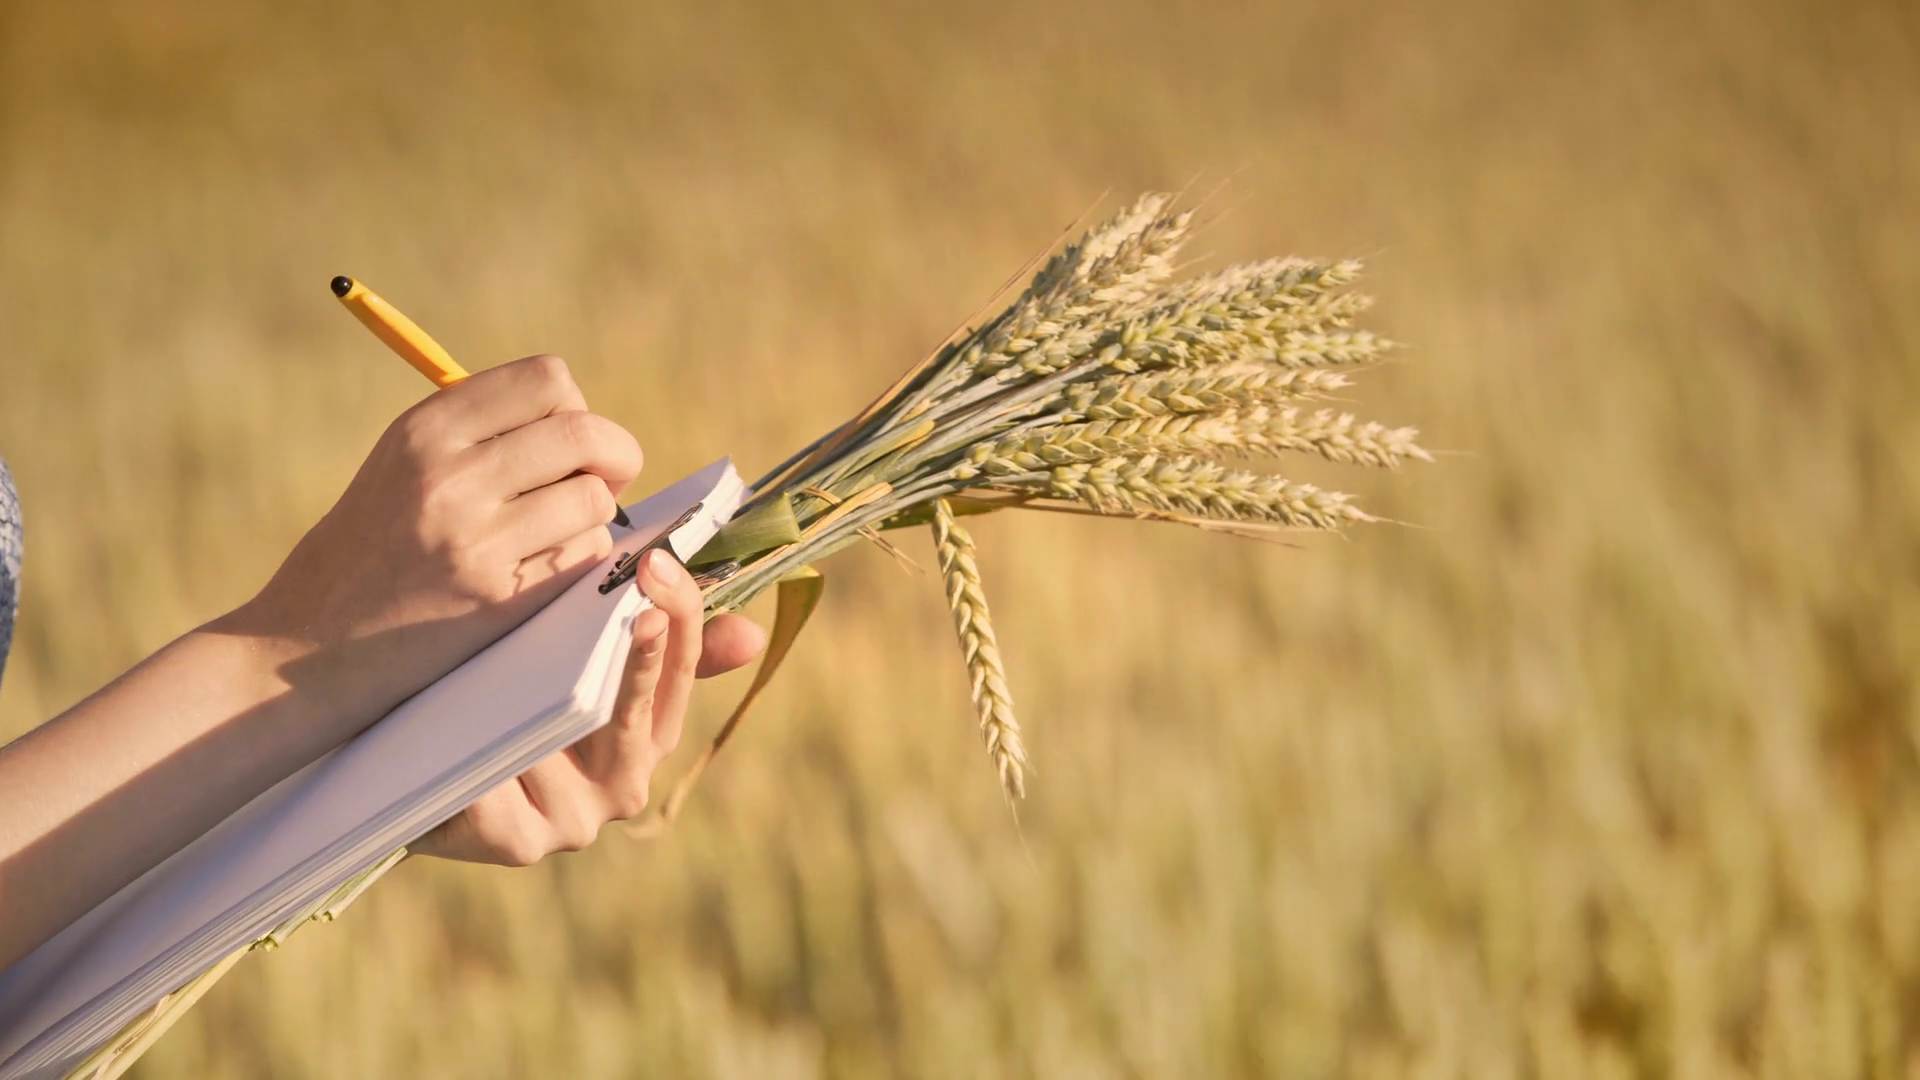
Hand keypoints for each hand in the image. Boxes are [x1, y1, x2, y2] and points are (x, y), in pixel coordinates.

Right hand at [229, 354, 642, 728]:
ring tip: (556, 534)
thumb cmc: (368, 552)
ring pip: (594, 500)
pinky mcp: (496, 599)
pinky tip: (539, 573)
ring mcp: (474, 539)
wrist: (304, 649)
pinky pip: (584, 558)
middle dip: (614, 457)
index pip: (547, 379)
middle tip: (603, 482)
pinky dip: (579, 562)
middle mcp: (449, 475)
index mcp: (425, 430)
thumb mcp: (402, 467)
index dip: (576, 407)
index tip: (567, 442)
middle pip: (585, 434)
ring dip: (593, 517)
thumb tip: (581, 419)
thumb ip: (480, 433)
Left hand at [412, 549, 765, 863]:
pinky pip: (503, 795)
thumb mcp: (566, 657)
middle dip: (639, 659)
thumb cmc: (499, 698)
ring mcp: (577, 818)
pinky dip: (479, 764)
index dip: (680, 616)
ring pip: (566, 745)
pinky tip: (455, 734)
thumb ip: (648, 639)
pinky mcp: (521, 843)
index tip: (659, 564)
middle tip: (639, 610)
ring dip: (531, 706)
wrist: (409, 772)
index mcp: (648, 732)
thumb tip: (754, 635)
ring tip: (506, 659)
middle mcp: (626, 781)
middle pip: (640, 711)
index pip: (682, 667)